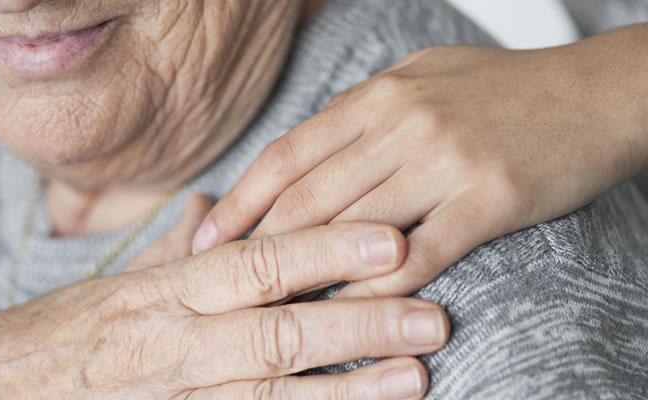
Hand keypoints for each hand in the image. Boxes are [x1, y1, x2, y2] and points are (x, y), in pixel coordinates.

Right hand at [0, 208, 445, 398]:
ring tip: (413, 380)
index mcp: (163, 292)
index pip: (256, 262)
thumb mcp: (116, 282)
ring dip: (345, 392)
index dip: (324, 252)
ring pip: (267, 395)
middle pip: (276, 332)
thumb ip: (173, 251)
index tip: (388, 241)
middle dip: (358, 326)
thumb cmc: (62, 335)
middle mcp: (170, 344)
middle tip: (432, 317)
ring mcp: (171, 399)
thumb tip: (214, 209)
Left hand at [193, 33, 647, 297]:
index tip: (205, 236)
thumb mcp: (420, 78)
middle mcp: (402, 125)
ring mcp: (443, 161)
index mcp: (378, 96)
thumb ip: (363, 112)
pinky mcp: (487, 200)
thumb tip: (310, 148)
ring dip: (306, 272)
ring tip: (270, 306)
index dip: (239, 199)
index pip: (287, 154)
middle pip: (307, 196)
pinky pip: (417, 253)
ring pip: (351, 227)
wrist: (594, 94)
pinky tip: (349, 310)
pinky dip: (376, 287)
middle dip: (255, 244)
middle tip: (220, 283)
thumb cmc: (503, 89)